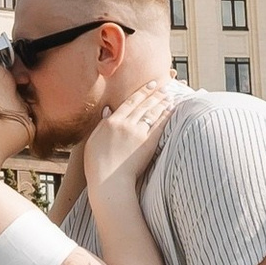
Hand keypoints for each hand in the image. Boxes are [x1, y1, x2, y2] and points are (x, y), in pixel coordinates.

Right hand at [82, 78, 178, 201]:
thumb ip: (101, 124)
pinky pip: (159, 126)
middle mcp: (125, 124)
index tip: (150, 84)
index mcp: (111, 122)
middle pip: (143, 104)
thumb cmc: (97, 165)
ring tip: (170, 96)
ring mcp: (137, 133)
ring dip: (162, 102)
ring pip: (152, 113)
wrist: (109, 180)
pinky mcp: (148, 143)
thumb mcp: (93, 140)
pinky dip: (166, 116)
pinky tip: (172, 110)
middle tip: (164, 86)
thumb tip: (108, 110)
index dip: (141, 92)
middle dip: (155, 93)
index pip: (130, 102)